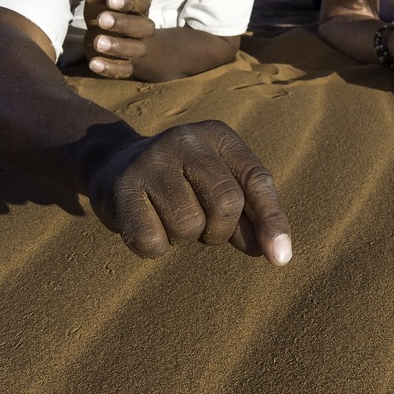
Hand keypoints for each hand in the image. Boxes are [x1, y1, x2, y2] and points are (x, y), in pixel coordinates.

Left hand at [84, 0, 154, 76]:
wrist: (132, 45)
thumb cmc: (113, 14)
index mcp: (140, 9)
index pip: (140, 3)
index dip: (127, 2)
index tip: (110, 0)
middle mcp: (144, 29)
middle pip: (142, 26)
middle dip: (122, 23)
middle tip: (101, 20)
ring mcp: (139, 49)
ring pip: (135, 49)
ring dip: (117, 46)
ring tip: (98, 42)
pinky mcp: (130, 66)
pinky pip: (124, 70)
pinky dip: (110, 68)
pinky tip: (93, 64)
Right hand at [86, 120, 292, 264]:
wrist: (113, 165)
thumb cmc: (185, 184)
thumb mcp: (223, 187)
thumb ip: (253, 216)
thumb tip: (277, 254)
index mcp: (218, 135)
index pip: (256, 180)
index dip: (271, 220)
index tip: (279, 258)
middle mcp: (184, 140)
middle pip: (225, 203)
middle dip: (220, 231)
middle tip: (203, 227)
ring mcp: (149, 161)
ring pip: (188, 225)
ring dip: (184, 238)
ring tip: (170, 217)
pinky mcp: (119, 188)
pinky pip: (151, 241)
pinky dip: (155, 246)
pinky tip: (147, 224)